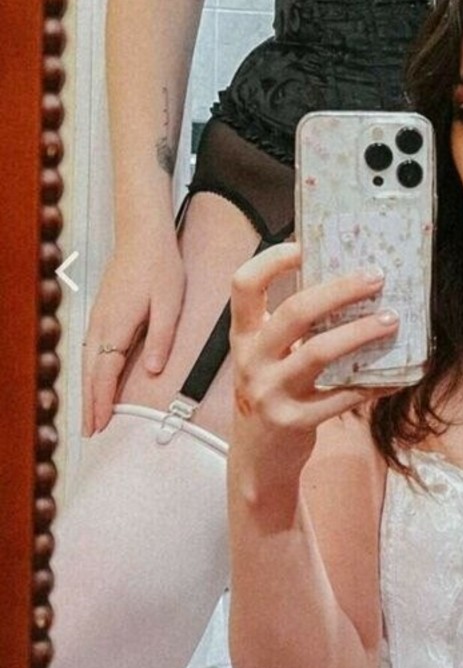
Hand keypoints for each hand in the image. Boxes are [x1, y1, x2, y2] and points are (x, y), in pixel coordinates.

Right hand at [82, 235, 185, 435]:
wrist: (142, 234)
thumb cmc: (160, 266)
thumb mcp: (170, 303)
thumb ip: (161, 337)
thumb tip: (152, 371)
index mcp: (116, 325)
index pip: (104, 373)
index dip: (101, 402)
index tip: (99, 426)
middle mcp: (101, 325)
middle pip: (90, 373)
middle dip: (89, 404)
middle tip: (89, 433)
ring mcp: (98, 318)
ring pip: (87, 362)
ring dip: (88, 390)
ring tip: (91, 415)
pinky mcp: (102, 312)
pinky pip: (91, 350)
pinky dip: (90, 371)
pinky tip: (96, 380)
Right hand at [228, 241, 399, 468]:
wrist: (256, 460)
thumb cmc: (271, 394)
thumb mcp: (267, 357)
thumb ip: (293, 327)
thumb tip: (348, 283)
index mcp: (244, 335)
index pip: (244, 284)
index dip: (272, 259)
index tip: (306, 244)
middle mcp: (252, 359)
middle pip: (294, 312)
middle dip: (339, 290)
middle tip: (376, 277)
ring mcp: (271, 392)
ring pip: (319, 353)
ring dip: (361, 333)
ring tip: (392, 320)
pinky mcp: (294, 421)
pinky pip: (341, 397)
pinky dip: (374, 383)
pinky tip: (399, 376)